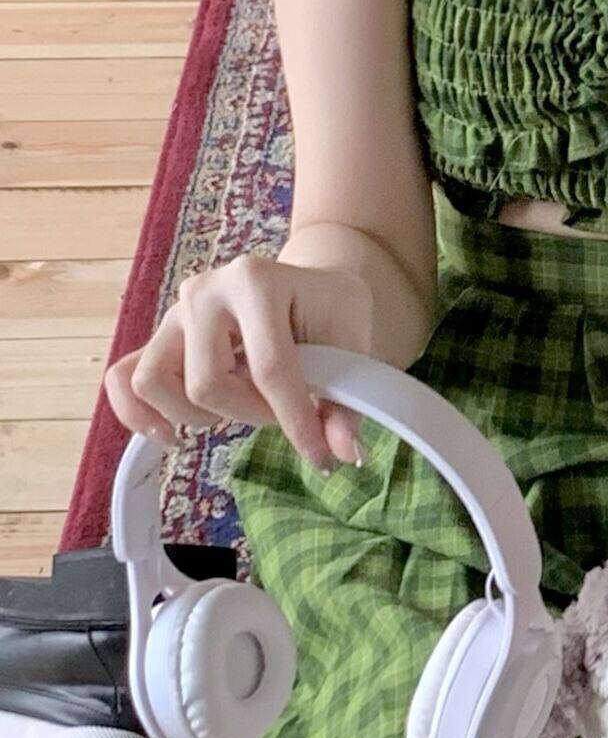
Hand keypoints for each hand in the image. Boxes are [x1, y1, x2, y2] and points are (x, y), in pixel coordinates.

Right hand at [104, 254, 378, 475]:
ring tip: (234, 409)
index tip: (322, 457)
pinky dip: (137, 414)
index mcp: (255, 280)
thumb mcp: (354, 340)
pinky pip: (123, 380)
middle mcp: (203, 290)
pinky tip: (170, 435)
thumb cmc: (328, 310)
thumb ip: (347, 398)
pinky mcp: (157, 337)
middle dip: (250, 414)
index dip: (295, 421)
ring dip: (197, 415)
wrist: (304, 283)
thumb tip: (343, 452)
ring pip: (155, 382)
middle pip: (207, 382)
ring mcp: (173, 313)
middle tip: (280, 410)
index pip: (269, 368)